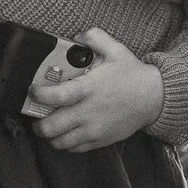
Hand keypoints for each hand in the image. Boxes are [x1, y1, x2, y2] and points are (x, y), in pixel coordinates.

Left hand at [28, 29, 162, 151]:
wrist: (154, 98)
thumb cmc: (132, 74)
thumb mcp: (115, 48)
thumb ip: (93, 38)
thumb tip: (75, 38)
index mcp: (89, 89)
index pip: (56, 97)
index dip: (38, 95)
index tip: (33, 90)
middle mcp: (89, 112)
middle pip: (51, 128)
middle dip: (37, 123)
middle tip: (36, 114)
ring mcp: (94, 130)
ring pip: (59, 143)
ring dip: (49, 136)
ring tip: (48, 125)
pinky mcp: (100, 141)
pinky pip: (74, 149)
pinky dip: (65, 144)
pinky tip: (65, 133)